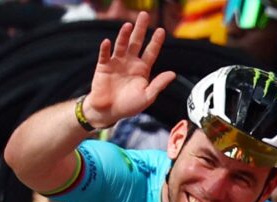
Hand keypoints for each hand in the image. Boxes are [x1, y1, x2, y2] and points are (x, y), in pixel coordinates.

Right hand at [83, 12, 175, 127]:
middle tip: (144, 15)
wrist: (109, 112)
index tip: (161, 30)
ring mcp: (116, 63)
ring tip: (128, 25)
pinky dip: (105, 49)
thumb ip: (159, 84)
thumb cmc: (129, 106)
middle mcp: (130, 62)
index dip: (155, 42)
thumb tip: (172, 74)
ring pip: (121, 46)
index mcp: (142, 69)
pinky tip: (107, 42)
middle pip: (136, 42)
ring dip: (124, 36)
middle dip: (140, 29)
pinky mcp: (103, 66)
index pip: (151, 52)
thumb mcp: (147, 97)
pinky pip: (104, 55)